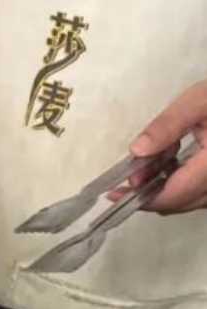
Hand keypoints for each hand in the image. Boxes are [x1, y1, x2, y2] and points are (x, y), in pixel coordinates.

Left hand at [117, 80, 206, 213]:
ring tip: (148, 166)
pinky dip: (181, 185)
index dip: (143, 198)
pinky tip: (170, 164)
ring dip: (165, 190)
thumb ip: (168, 125)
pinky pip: (201, 193)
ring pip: (191, 201)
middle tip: (131, 174)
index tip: (115, 192)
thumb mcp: (199, 101)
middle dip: (150, 193)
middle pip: (181, 202)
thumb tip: (137, 151)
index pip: (176, 194)